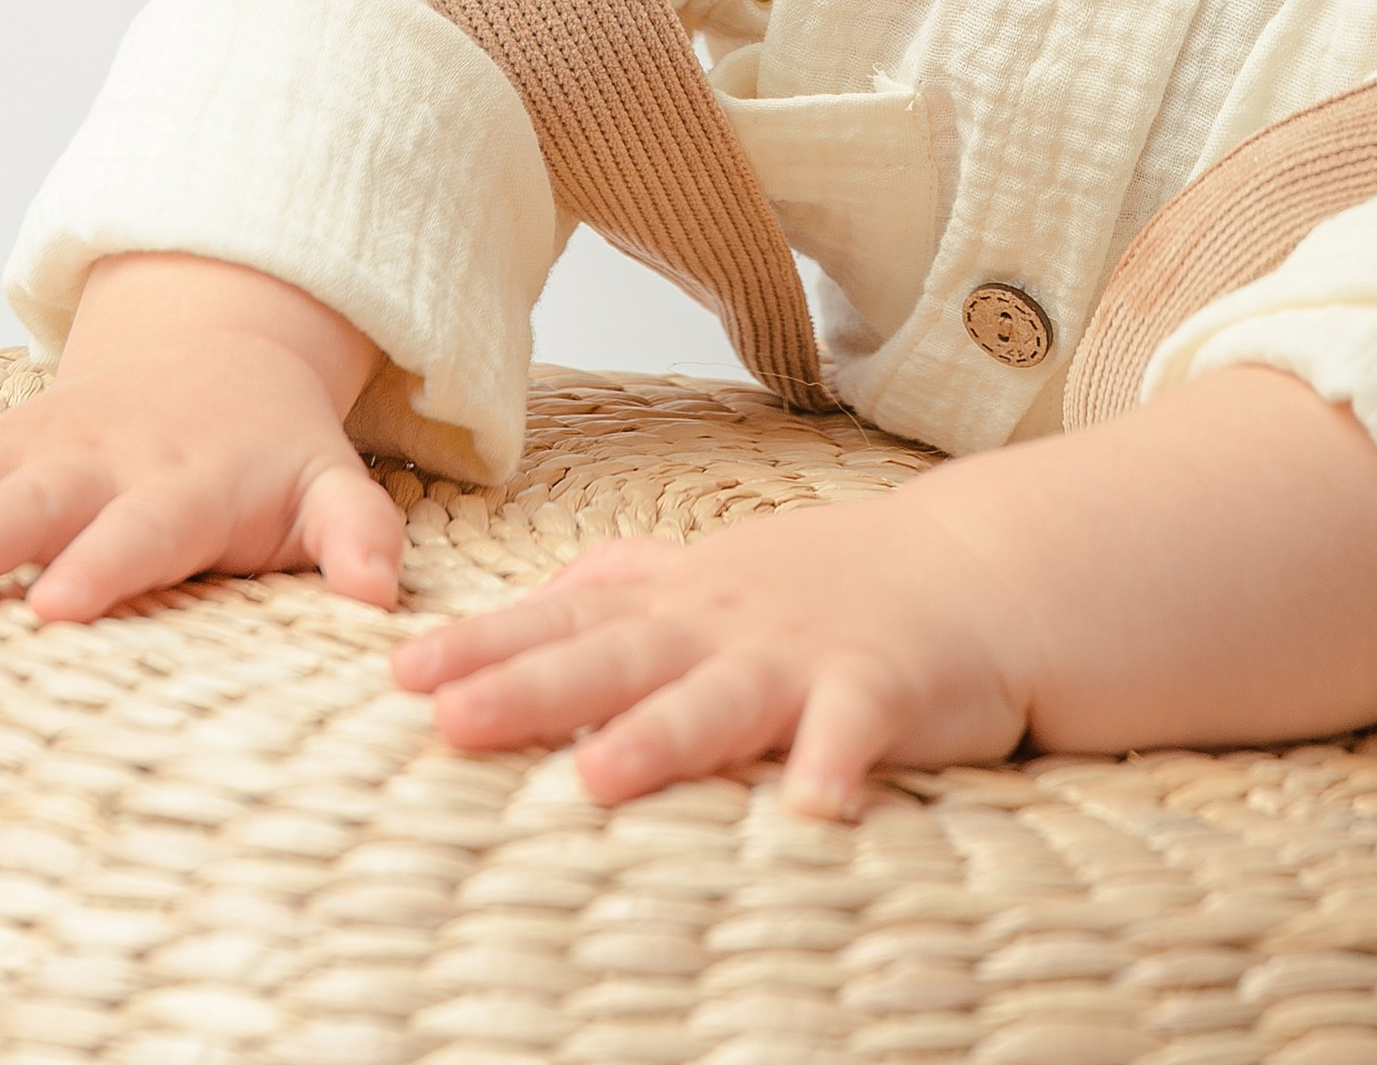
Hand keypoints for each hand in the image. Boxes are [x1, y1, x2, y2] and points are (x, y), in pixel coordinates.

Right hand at [0, 254, 401, 625]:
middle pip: (24, 504)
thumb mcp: (329, 481)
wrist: (218, 347)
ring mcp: (32, 450)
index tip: (52, 609)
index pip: (143, 528)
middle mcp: (96, 462)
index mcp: (182, 483)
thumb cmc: (269, 447)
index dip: (103, 565)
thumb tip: (383, 594)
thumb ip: (358, 532)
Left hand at [393, 485, 1029, 818]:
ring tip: (596, 778)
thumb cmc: (838, 580)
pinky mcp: (884, 687)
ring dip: (662, 736)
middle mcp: (728, 622)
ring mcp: (804, 652)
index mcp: (683, 602)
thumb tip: (553, 582)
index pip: (568, 618)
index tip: (400, 673)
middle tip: (448, 719)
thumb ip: (637, 576)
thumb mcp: (722, 568)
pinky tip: (811, 809)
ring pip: (723, 697)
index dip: (486, 644)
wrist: (976, 568)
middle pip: (619, 656)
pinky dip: (835, 763)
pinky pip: (857, 729)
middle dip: (533, 688)